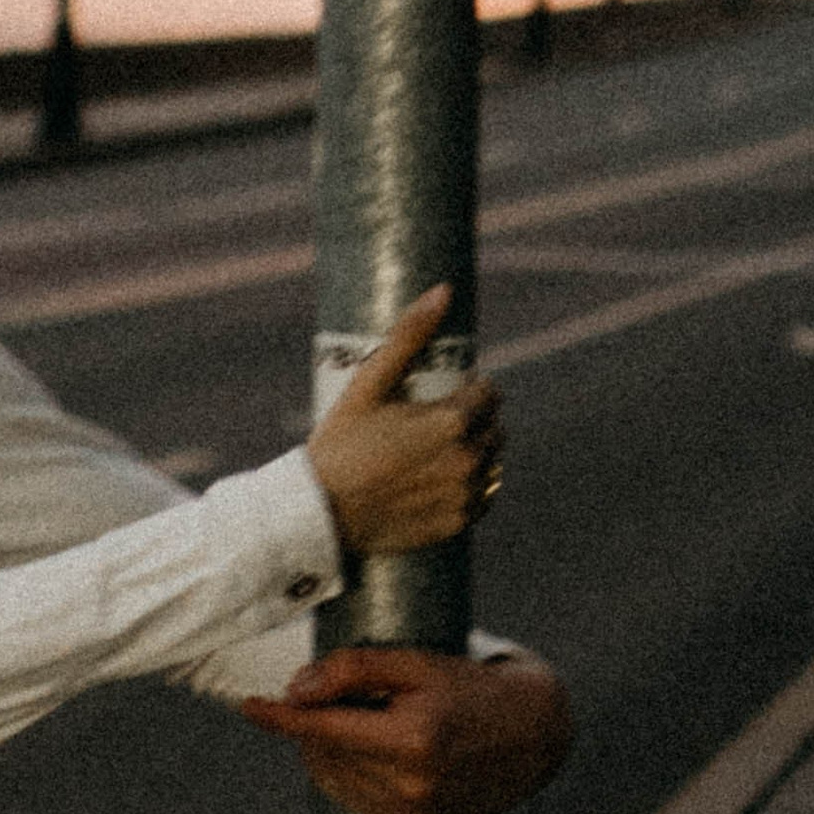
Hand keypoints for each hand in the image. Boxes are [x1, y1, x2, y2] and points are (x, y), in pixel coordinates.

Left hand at [243, 646, 572, 813]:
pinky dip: (356, 777)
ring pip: (337, 781)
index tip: (249, 706)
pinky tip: (383, 754)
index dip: (280, 717)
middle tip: (349, 698)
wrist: (535, 732)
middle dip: (319, 724)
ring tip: (372, 724)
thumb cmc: (472, 687)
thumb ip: (355, 670)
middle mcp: (413, 786)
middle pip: (326, 754)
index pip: (322, 728)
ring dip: (334, 752)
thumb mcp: (418, 663)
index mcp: (413, 740)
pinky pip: (361, 802)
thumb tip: (296, 690)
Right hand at [305, 286, 503, 556]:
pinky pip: (480, 498)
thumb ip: (408, 336)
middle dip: (474, 421)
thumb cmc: (340, 444)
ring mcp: (465, 494)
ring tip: (435, 454)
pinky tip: (438, 482)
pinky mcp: (457, 522)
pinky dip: (468, 488)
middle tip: (434, 424)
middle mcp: (468, 459)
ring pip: (491, 463)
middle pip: (494, 429)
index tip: (444, 394)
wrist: (319, 513)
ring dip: (475, 454)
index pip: (490, 394)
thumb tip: (443, 290)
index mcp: (453, 421)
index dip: (469, 390)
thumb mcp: (369, 384)